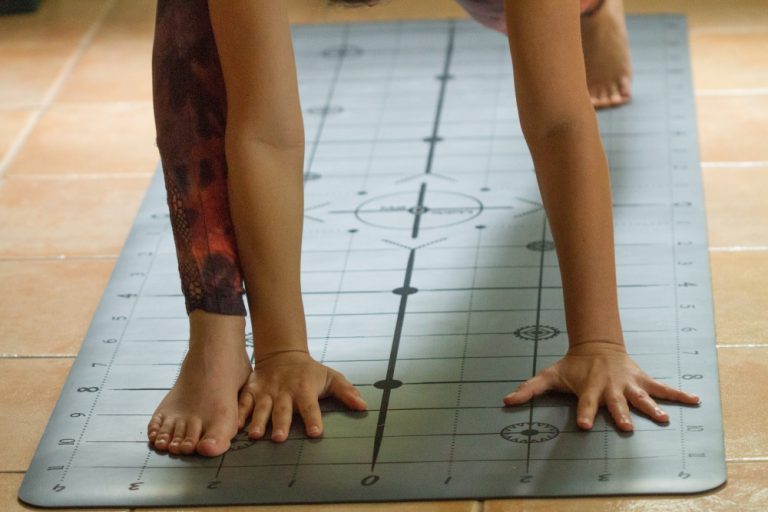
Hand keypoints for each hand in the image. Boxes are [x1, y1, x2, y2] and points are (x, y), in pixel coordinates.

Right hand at [236, 350, 367, 441]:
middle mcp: (284, 391)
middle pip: (283, 410)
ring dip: (258, 421)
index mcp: (304, 389)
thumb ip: (347, 392)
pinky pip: (243, 403)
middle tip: (280, 438)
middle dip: (281, 423)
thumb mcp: (331, 377)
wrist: (282, 354)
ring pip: (261, 408)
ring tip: (256, 435)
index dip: (313, 419)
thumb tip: (363, 406)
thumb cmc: (309, 371)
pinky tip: (235, 426)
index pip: (310, 406)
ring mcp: (266, 391)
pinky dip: (239, 414)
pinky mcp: (251, 390)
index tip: (315, 433)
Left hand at [502, 340, 699, 430]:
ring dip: (651, 408)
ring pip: (641, 397)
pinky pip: (662, 388)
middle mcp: (610, 388)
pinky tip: (695, 400)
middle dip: (621, 414)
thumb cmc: (572, 366)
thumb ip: (529, 390)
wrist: (597, 345)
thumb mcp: (549, 376)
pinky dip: (678, 394)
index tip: (587, 426)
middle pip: (616, 403)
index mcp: (589, 389)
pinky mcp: (642, 380)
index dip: (586, 414)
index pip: (586, 404)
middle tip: (626, 427)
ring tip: (662, 419)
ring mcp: (628, 384)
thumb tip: (505, 401)